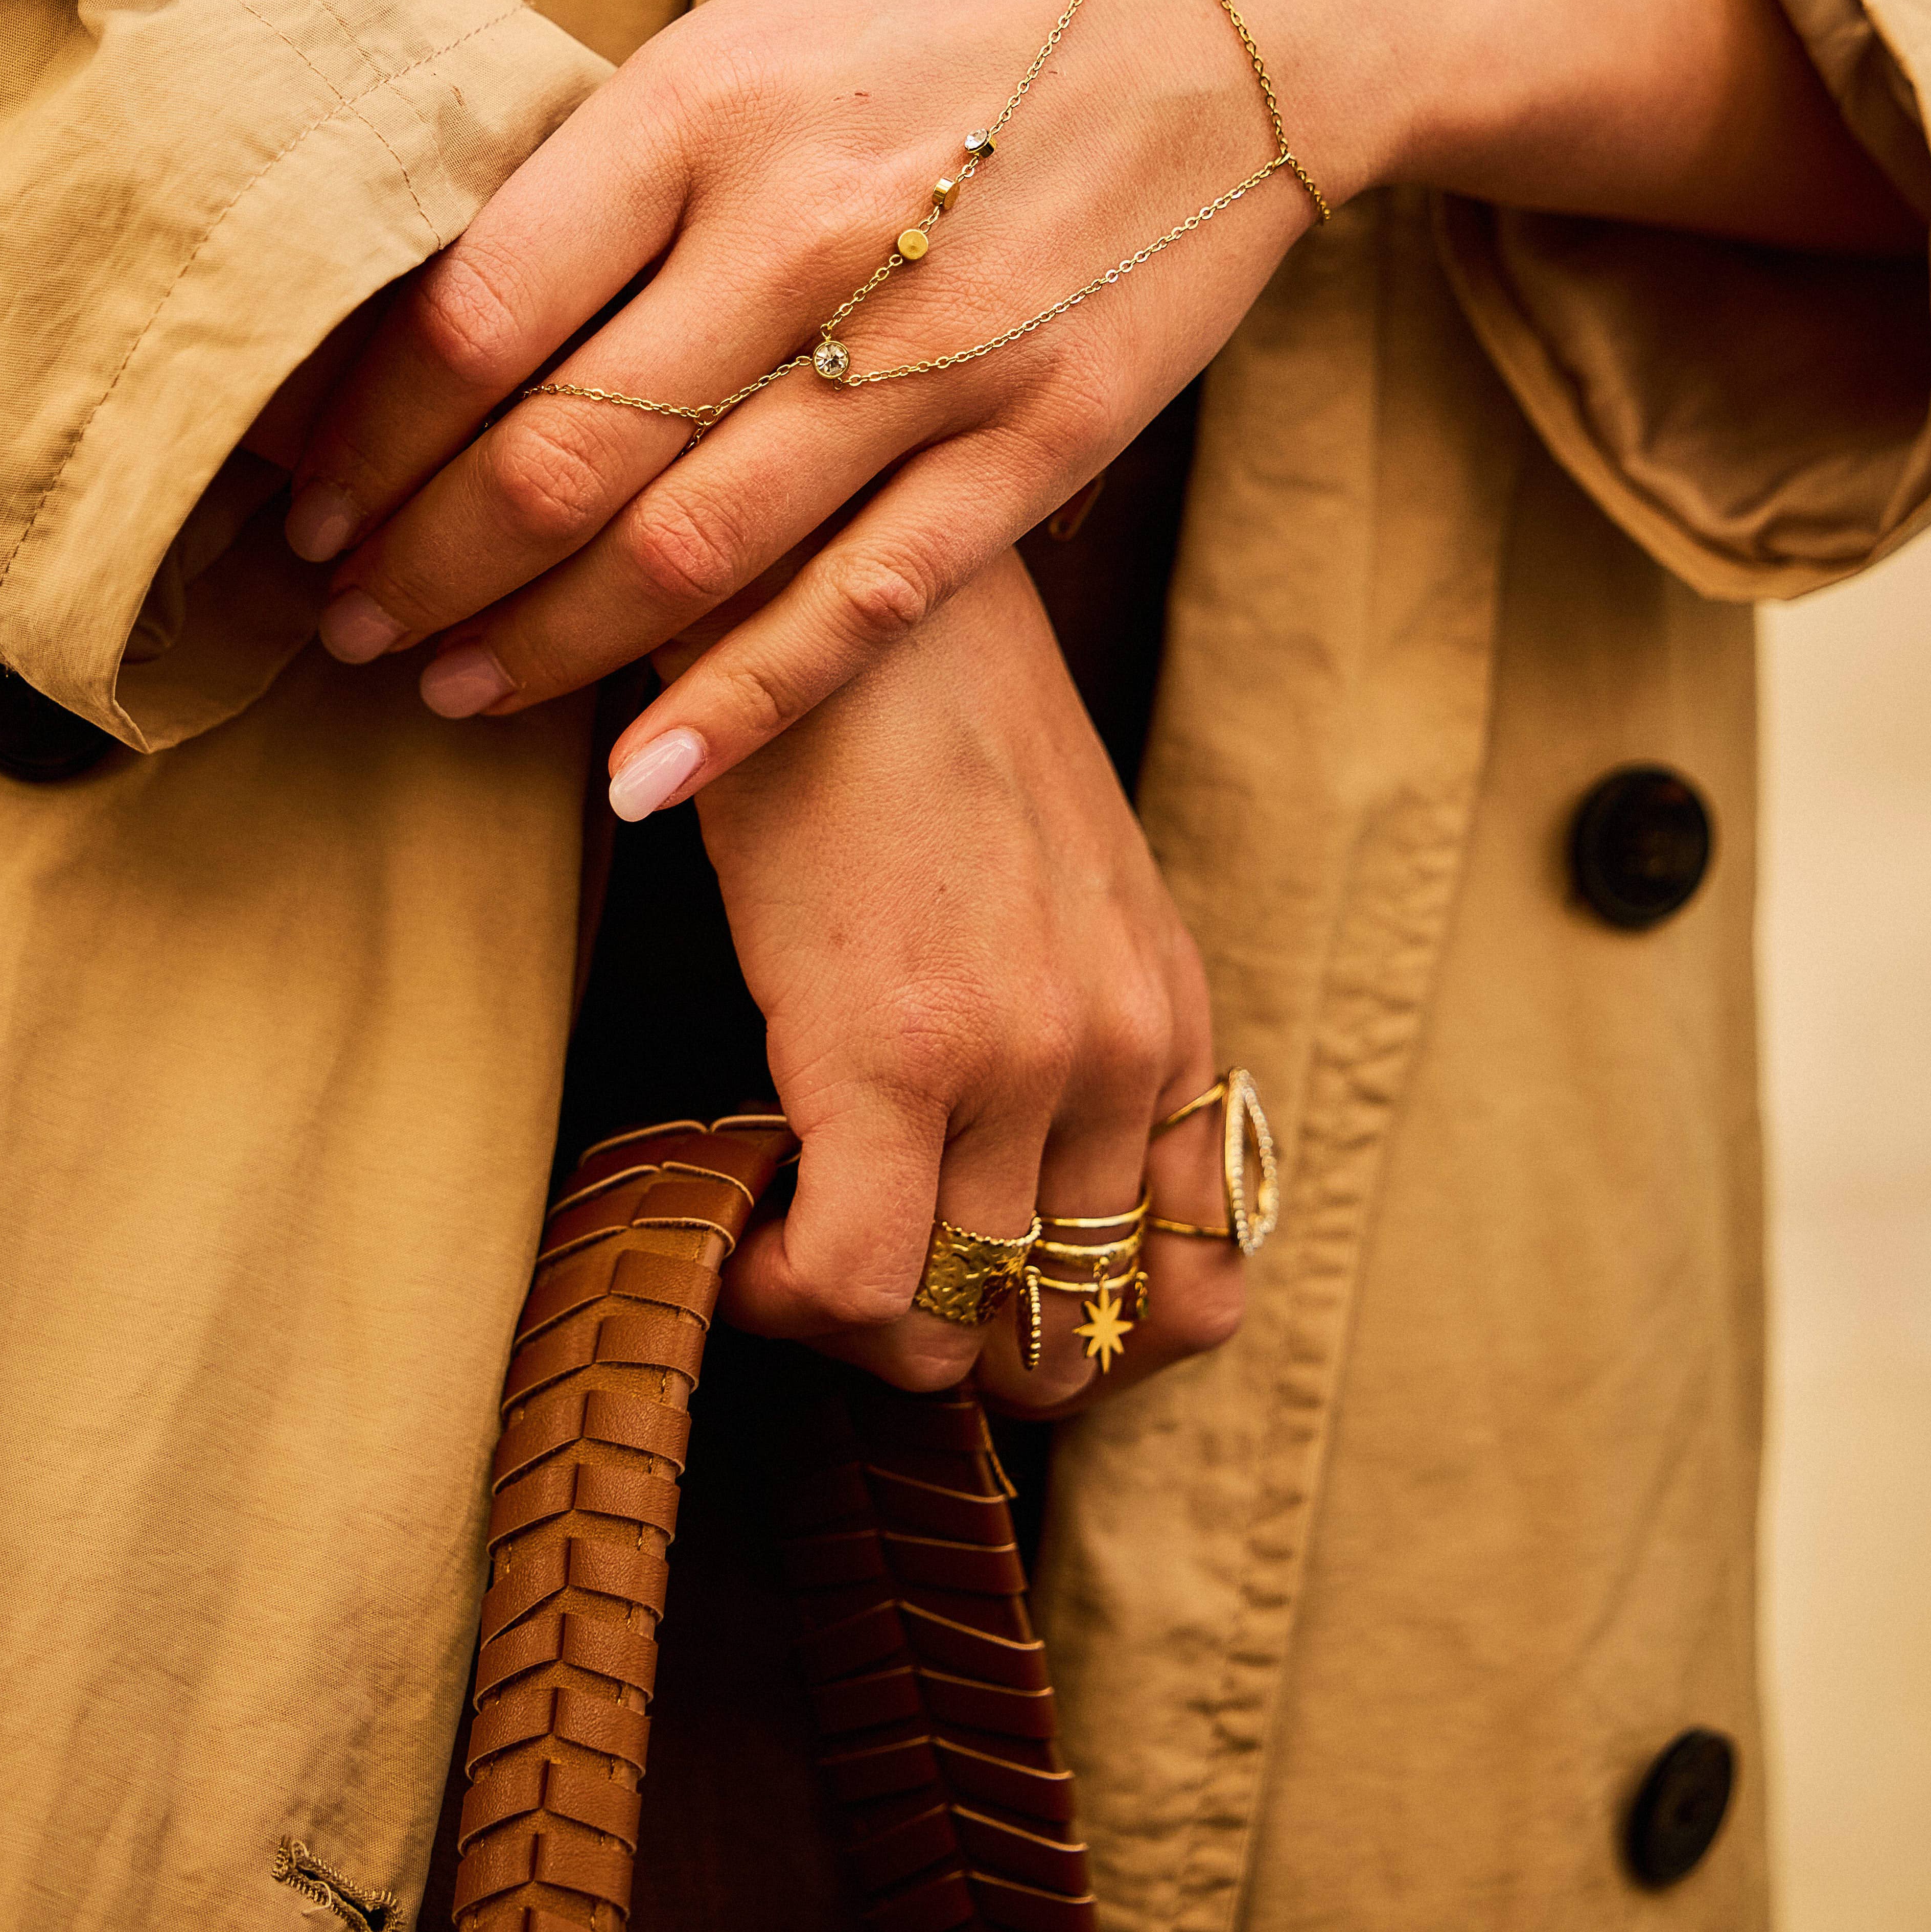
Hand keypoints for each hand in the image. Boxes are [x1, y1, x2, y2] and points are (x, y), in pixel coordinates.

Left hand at [286, 0, 1916, 807]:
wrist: (1233, 1)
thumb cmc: (959, 14)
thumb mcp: (757, 37)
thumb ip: (618, 172)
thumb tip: (446, 309)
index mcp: (705, 104)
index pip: (472, 311)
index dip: (363, 436)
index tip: (302, 501)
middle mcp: (803, 229)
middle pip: (553, 452)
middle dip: (419, 565)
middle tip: (345, 624)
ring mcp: (929, 348)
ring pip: (680, 552)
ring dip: (535, 647)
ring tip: (446, 692)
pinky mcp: (1039, 439)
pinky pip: (855, 610)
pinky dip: (730, 711)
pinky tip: (631, 784)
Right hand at [682, 545, 1248, 1411]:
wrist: (848, 584)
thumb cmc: (922, 721)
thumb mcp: (1054, 884)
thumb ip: (1064, 1021)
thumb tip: (992, 1175)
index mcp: (1170, 1022)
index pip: (1194, 1295)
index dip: (1074, 1337)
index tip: (965, 1288)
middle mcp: (1122, 1055)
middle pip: (1059, 1341)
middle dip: (945, 1347)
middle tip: (849, 1271)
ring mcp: (1019, 1062)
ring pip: (942, 1328)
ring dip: (845, 1319)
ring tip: (775, 1232)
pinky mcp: (891, 1053)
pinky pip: (853, 1282)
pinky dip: (781, 1292)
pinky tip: (736, 1224)